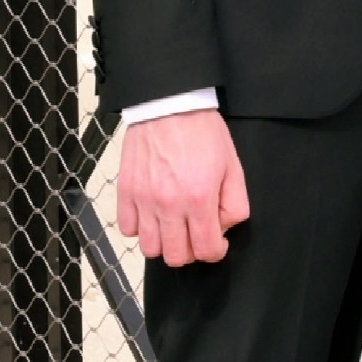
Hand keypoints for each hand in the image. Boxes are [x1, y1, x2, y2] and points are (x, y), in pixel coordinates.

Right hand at [117, 108, 248, 266]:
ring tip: (172, 226)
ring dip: (164, 243)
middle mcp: (169, 204)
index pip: (206, 250)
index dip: (216, 251)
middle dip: (190, 250)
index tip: (216, 242)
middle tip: (194, 233)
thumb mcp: (233, 165)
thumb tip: (224, 227)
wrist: (169, 104)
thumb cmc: (201, 130)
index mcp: (199, 198)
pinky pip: (127, 229)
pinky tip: (151, 215)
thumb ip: (235, 203)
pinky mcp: (126, 191)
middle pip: (176, 257)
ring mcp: (144, 199)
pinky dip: (139, 228)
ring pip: (150, 249)